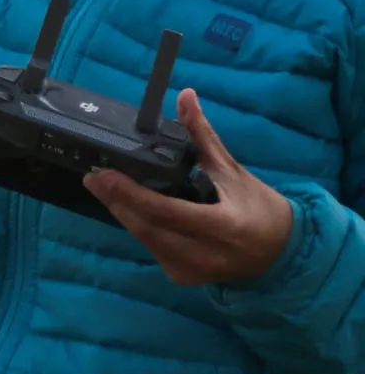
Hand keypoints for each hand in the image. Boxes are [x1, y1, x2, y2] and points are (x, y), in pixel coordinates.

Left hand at [83, 88, 294, 285]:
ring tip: (104, 187)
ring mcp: (194, 271)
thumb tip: (185, 95)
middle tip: (93, 177)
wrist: (281, 254)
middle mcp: (206, 255)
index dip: (130, 194)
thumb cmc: (259, 208)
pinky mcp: (185, 278)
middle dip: (117, 201)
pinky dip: (140, 227)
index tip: (102, 174)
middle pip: (148, 228)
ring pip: (147, 241)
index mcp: (223, 226)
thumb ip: (203, 136)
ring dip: (124, 213)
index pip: (165, 212)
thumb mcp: (233, 170)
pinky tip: (129, 208)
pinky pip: (154, 249)